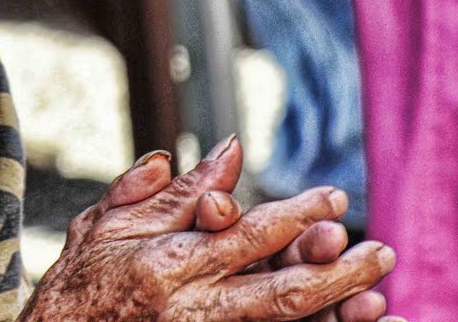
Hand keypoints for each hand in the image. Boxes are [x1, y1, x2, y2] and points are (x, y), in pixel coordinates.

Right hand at [22, 138, 396, 320]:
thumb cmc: (76, 285)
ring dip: (333, 315)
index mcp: (163, 263)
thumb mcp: (108, 226)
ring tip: (377, 299)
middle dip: (335, 272)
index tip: (334, 200)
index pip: (245, 235)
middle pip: (277, 293)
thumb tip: (230, 151)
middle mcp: (187, 309)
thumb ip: (168, 191)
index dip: (297, 216)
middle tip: (381, 252)